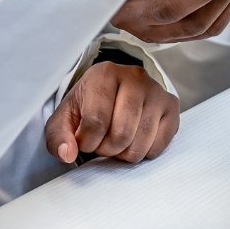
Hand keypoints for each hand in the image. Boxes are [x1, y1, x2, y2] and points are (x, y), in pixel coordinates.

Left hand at [45, 62, 180, 164]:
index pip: (96, 122)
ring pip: (140, 144)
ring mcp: (156, 91)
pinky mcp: (171, 106)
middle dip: (107, 149)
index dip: (86, 141)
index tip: (84, 138)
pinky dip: (143, 152)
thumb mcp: (65, 118)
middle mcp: (135, 77)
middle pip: (121, 134)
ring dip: (124, 153)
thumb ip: (58, 137)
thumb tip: (67, 154)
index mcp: (105, 74)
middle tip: (102, 141)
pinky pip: (158, 146)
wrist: (114, 90)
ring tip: (117, 139)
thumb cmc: (88, 105)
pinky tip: (134, 139)